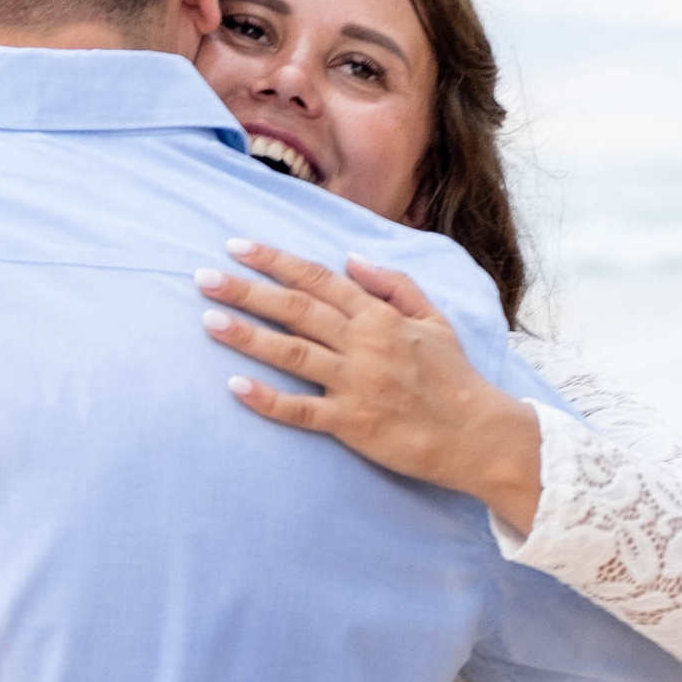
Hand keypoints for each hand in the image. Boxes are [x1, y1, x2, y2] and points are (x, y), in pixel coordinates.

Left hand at [198, 243, 544, 536]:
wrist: (478, 435)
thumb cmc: (454, 377)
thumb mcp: (434, 319)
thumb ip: (393, 285)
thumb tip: (350, 258)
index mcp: (380, 316)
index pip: (318, 278)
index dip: (275, 261)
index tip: (237, 247)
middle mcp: (364, 344)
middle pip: (296, 309)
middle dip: (247, 290)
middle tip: (203, 278)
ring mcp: (356, 384)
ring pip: (292, 354)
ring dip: (248, 336)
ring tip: (209, 321)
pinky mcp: (353, 424)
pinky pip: (302, 411)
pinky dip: (268, 400)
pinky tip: (235, 388)